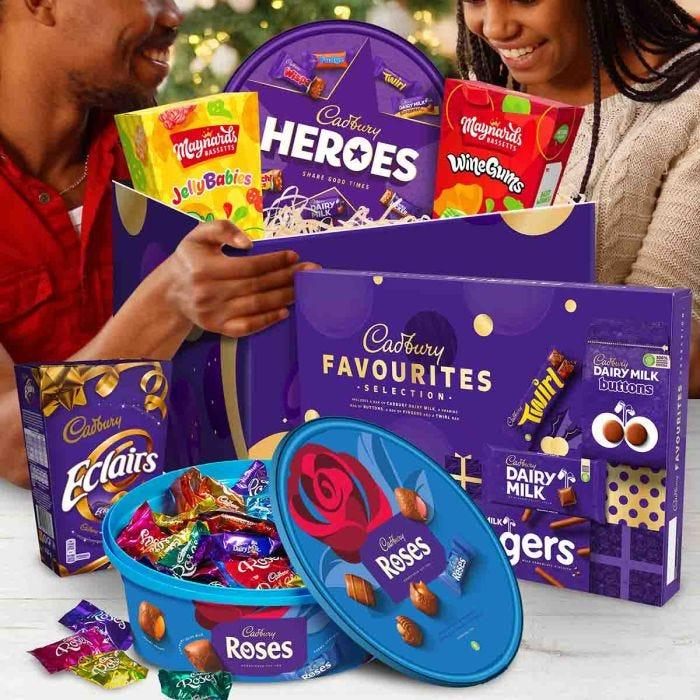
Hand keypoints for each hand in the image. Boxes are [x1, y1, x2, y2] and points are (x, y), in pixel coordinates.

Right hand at [163, 221, 316, 337]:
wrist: (170, 293)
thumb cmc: (190, 259)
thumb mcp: (198, 235)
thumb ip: (222, 228)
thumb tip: (248, 242)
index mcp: (207, 269)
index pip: (250, 266)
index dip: (274, 261)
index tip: (294, 256)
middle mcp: (211, 293)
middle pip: (258, 286)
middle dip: (287, 278)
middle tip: (310, 272)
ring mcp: (215, 313)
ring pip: (256, 306)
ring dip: (283, 297)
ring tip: (303, 289)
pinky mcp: (218, 328)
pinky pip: (247, 326)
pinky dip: (267, 320)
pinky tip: (284, 311)